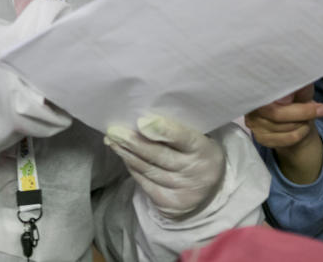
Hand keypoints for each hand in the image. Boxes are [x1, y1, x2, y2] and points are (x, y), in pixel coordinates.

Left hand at [105, 115, 224, 219]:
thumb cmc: (198, 154)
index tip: (141, 121)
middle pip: (158, 155)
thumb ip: (177, 130)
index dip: (163, 130)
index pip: (184, 138)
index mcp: (204, 150)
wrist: (211, 192)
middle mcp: (194, 172)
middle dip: (133, 142)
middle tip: (114, 130)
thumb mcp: (199, 138)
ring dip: (126, 154)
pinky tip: (123, 155)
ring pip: (147, 169)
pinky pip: (144, 182)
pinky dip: (132, 167)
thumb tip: (145, 119)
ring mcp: (180, 190)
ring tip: (112, 140)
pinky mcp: (167, 203)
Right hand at [244, 84, 322, 148]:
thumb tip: (297, 88)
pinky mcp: (259, 138)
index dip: (288, 97)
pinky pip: (286, 139)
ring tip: (309, 117)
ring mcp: (253, 123)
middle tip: (322, 109)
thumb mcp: (301, 91)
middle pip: (277, 114)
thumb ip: (299, 88)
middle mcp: (251, 105)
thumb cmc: (296, 100)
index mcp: (258, 89)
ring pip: (284, 127)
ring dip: (302, 123)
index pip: (270, 94)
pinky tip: (303, 127)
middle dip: (302, 113)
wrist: (293, 121)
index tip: (309, 100)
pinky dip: (300, 134)